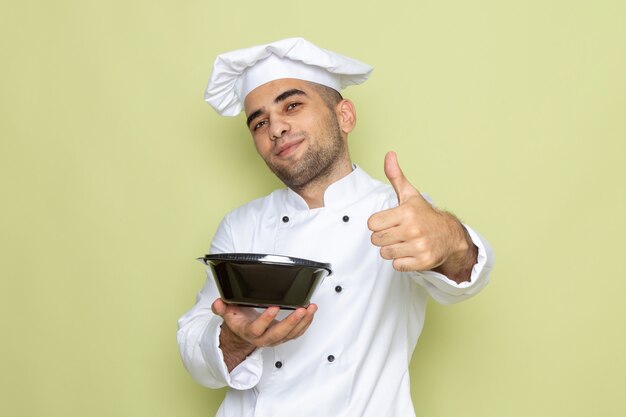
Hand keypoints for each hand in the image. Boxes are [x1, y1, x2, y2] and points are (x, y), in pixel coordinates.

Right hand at [212, 298, 316, 371]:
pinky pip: (297, 334)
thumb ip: (221, 308)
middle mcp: (263, 338)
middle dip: (292, 321)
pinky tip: (311, 313)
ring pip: (291, 334)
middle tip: (301, 309)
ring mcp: (275, 339)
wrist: (242, 336)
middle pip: (279, 333)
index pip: (258, 328)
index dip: (266, 319)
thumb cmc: (238, 322)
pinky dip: (306, 324)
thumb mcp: (227, 314)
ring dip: (303, 322)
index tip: (274, 307)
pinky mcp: (283, 338)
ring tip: (311, 308)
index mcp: (250, 332)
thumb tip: (218, 303)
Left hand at [368, 151, 474, 279]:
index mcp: (407, 212)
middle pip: (377, 240)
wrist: (449, 235)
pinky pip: (397, 265)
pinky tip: (409, 252)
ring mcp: (419, 246)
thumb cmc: (424, 215)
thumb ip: (396, 176)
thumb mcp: (410, 195)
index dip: (378, 224)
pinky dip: (401, 261)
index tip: (388, 222)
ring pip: (385, 254)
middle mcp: (413, 229)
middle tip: (396, 233)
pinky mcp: (422, 262)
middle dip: (383, 237)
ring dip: (391, 250)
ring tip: (403, 242)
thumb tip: (389, 155)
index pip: (372, 224)